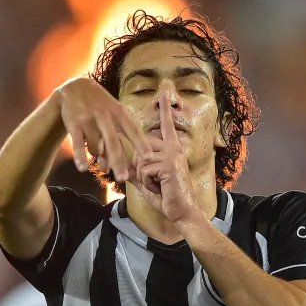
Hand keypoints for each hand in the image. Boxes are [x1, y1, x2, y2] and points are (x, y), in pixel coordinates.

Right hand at [56, 77, 150, 181]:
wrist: (75, 88)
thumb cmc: (100, 105)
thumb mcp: (113, 113)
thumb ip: (116, 137)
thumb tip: (113, 164)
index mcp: (119, 112)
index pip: (132, 129)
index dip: (140, 143)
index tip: (148, 157)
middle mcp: (105, 115)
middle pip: (113, 142)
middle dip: (118, 161)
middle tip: (124, 178)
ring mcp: (89, 119)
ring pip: (95, 147)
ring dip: (98, 157)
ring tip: (100, 162)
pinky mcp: (74, 123)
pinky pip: (78, 144)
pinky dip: (80, 157)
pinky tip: (82, 168)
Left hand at [128, 92, 198, 221]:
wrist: (182, 212)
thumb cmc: (166, 198)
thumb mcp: (147, 182)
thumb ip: (137, 171)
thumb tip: (124, 165)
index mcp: (172, 149)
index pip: (166, 126)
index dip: (165, 109)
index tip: (165, 93)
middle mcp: (174, 148)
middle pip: (141, 148)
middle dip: (139, 168)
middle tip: (154, 183)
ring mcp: (172, 155)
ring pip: (141, 159)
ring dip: (143, 177)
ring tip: (157, 186)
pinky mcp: (168, 164)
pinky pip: (144, 169)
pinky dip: (147, 182)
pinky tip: (160, 188)